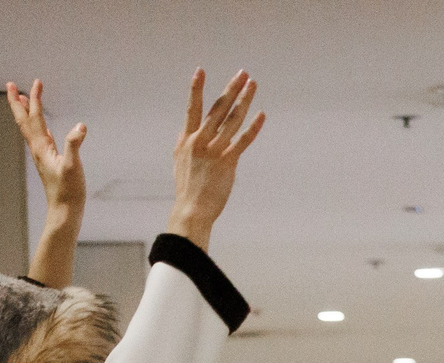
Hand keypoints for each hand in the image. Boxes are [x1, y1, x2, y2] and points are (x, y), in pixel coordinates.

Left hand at [6, 80, 84, 286]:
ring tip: (23, 99)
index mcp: (41, 146)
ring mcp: (42, 155)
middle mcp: (37, 149)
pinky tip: (43, 127)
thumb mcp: (73, 167)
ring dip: (25, 112)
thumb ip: (74, 144)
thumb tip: (80, 126)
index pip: (36, 116)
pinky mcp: (49, 162)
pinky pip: (39, 138)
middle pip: (24, 120)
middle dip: (17, 102)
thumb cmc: (68, 192)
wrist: (64, 213)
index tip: (37, 82)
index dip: (36, 98)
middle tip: (10, 85)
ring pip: (29, 128)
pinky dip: (37, 126)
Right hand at [167, 69, 264, 250]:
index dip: (196, 89)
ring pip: (231, 120)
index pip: (192, 109)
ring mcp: (213, 150)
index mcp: (186, 140)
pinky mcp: (227, 162)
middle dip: (231, 89)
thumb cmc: (188, 190)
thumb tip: (190, 135)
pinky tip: (261, 115)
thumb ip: (188, 145)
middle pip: (217, 108)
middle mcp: (199, 141)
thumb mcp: (181, 163)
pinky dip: (253, 127)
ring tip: (253, 85)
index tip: (200, 71)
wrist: (191, 211)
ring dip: (244, 100)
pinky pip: (242, 141)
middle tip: (242, 73)